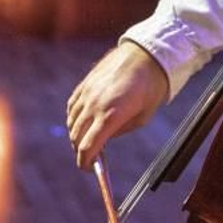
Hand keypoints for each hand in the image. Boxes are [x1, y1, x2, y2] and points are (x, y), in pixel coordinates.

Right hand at [66, 41, 169, 168]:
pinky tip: (81, 121)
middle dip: (80, 150)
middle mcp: (94, 105)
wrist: (146, 54)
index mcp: (111, 116)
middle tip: (89, 157)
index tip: (87, 168)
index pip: (88, 147)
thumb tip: (106, 138)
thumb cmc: (150, 87)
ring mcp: (87, 93)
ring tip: (86, 139)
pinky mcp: (85, 83)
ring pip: (72, 122)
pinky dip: (74, 117)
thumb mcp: (143, 116)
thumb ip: (121, 130)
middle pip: (77, 136)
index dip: (85, 162)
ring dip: (76, 134)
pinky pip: (72, 106)